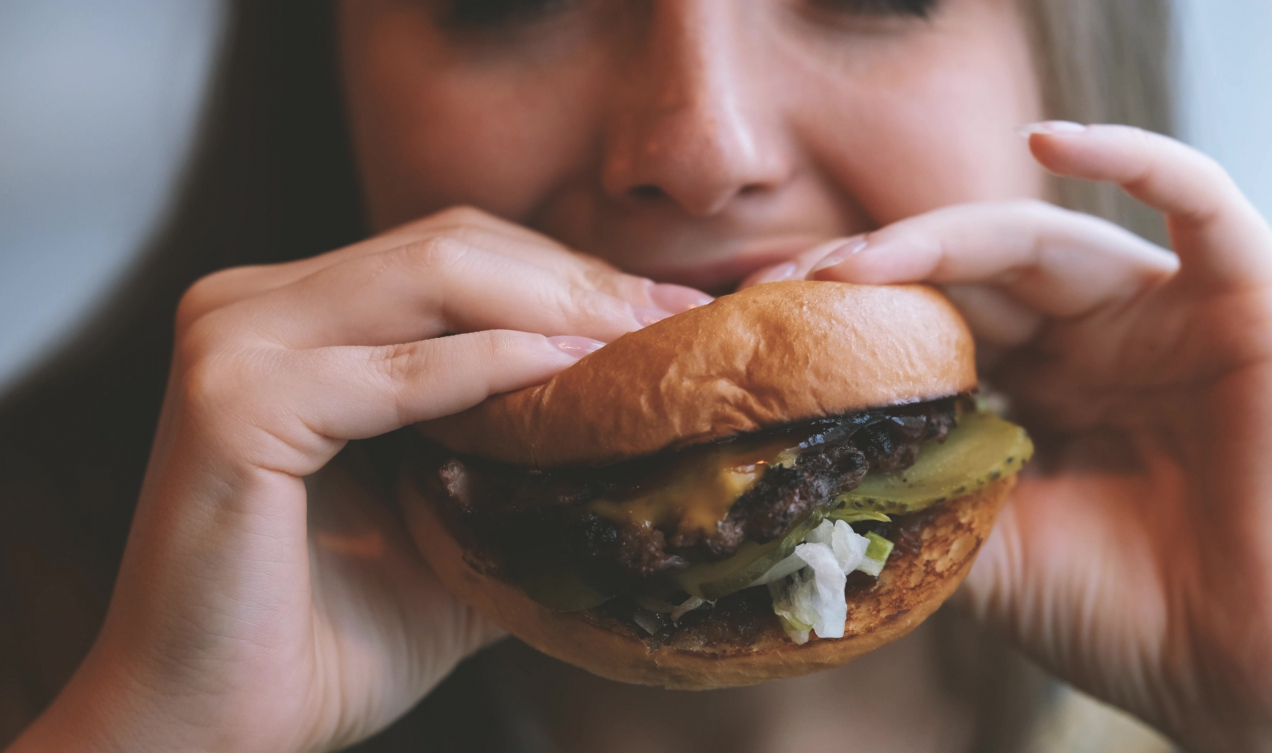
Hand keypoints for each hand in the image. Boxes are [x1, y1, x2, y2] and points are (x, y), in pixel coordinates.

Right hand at [8, 207, 710, 752]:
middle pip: (452, 248)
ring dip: (557, 310)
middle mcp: (252, 305)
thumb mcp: (449, 519)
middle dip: (580, 283)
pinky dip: (497, 367)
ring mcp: (232, 340)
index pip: (456, 254)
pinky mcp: (234, 399)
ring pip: (433, 278)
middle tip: (680, 325)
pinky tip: (575, 376)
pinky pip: (399, 370)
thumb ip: (518, 452)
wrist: (219, 726)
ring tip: (645, 347)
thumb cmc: (329, 634)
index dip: (570, 275)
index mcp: (295, 317)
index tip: (674, 315)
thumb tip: (642, 424)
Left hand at [746, 124, 1271, 751]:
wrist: (1250, 668)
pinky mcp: (1240, 300)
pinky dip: (1135, 158)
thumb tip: (794, 470)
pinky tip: (1048, 141)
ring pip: (1041, 241)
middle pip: (965, 274)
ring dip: (942, 239)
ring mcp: (1156, 318)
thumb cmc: (1128, 619)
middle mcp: (1086, 345)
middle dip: (870, 272)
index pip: (926, 322)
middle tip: (780, 288)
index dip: (846, 314)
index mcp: (1029, 394)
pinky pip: (1201, 204)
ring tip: (855, 264)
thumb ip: (912, 495)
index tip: (756, 323)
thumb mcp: (984, 554)